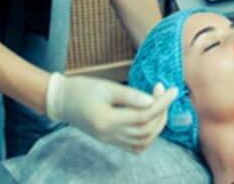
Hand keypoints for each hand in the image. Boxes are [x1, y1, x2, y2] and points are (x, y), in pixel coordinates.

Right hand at [45, 73, 176, 152]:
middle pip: (146, 131)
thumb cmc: (81, 89)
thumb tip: (152, 101)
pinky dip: (148, 135)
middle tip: (164, 92)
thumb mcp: (105, 87)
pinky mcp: (110, 140)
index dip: (161, 104)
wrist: (61, 101)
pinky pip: (135, 145)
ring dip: (157, 124)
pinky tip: (150, 119)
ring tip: (159, 104)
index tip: (172, 89)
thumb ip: (130, 95)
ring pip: (143, 141)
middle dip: (161, 112)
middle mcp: (109, 135)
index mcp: (107, 120)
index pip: (143, 116)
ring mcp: (109, 140)